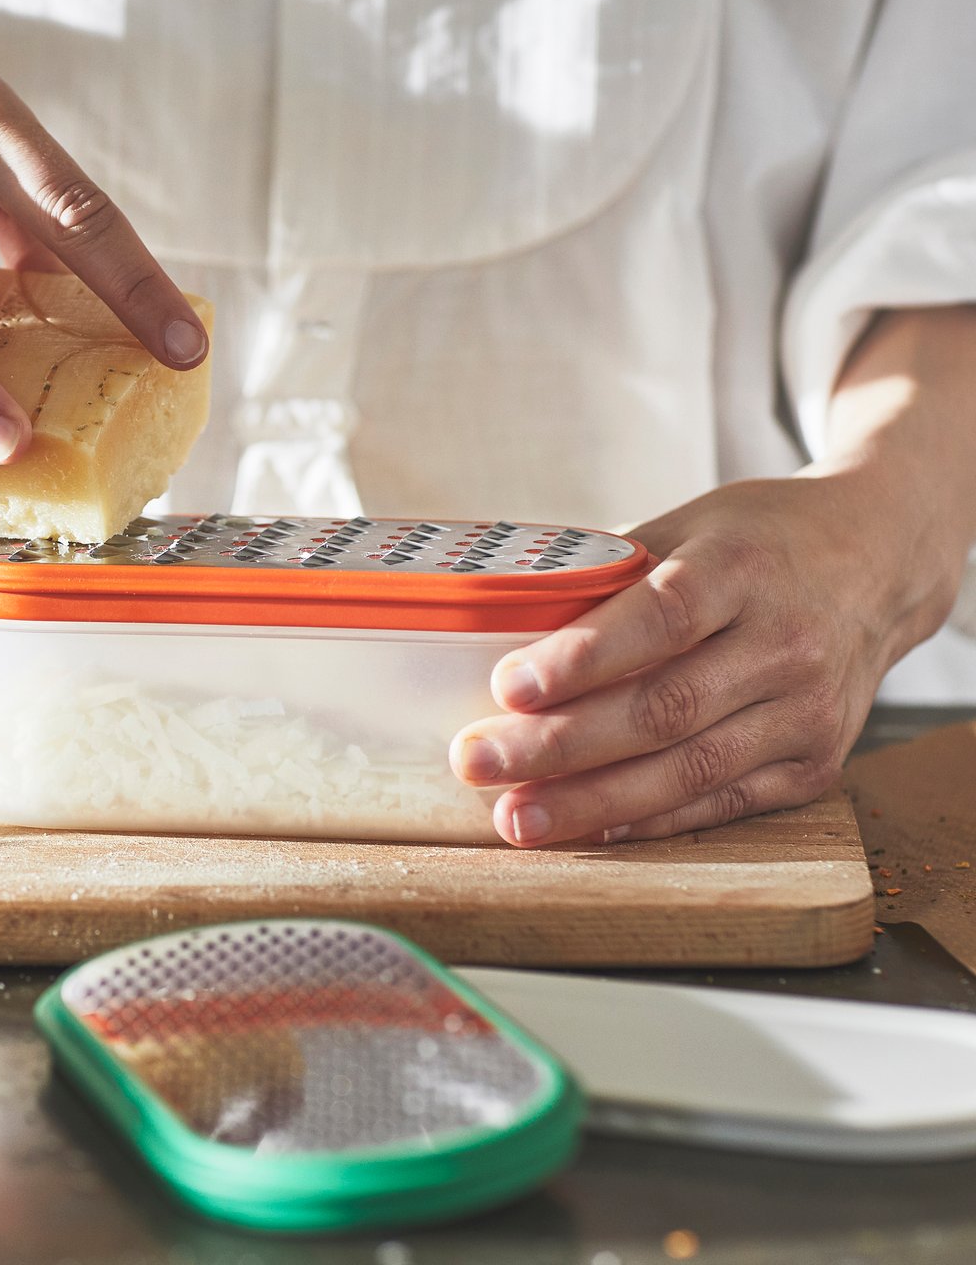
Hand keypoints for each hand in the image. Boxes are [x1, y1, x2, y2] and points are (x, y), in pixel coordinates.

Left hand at [449, 473, 955, 845]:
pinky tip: (587, 828)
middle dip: (559, 746)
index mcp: (742, 567)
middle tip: (478, 763)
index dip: (583, 658)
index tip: (509, 687)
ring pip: (687, 770)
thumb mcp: (686, 526)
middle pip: (664, 709)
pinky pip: (719, 803)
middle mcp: (784, 642)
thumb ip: (606, 574)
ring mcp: (806, 710)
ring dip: (591, 802)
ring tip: (516, 817)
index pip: (661, 618)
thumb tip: (505, 622)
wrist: (877, 562)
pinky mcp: (814, 763)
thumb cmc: (760, 541)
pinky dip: (648, 820)